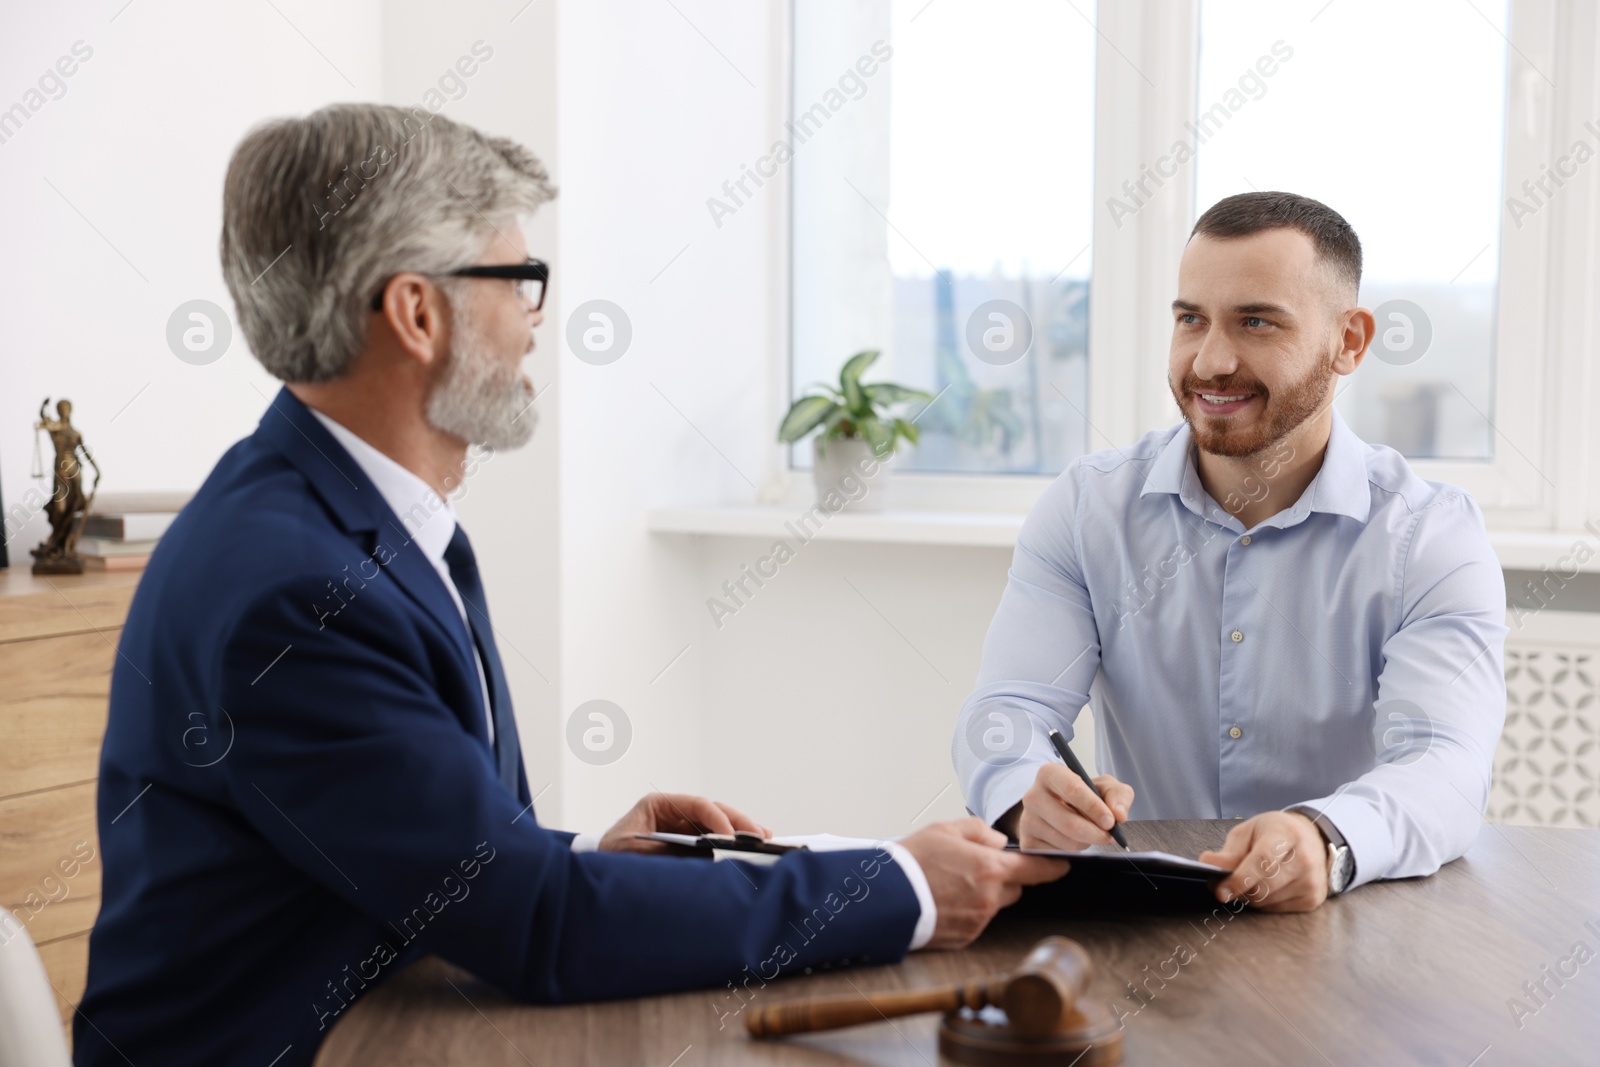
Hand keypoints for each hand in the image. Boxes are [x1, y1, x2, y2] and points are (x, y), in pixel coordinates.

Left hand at [598, 792, 770, 853]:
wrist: (594, 877)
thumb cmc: (608, 860)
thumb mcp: (634, 855)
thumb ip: (669, 853)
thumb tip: (703, 855)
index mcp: (657, 805)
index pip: (697, 805)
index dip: (717, 819)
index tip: (730, 838)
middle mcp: (673, 813)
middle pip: (713, 812)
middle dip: (737, 823)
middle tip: (759, 835)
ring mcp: (681, 828)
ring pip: (717, 824)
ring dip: (739, 832)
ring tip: (763, 838)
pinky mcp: (686, 845)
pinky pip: (713, 840)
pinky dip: (731, 844)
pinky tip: (749, 847)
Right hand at [898, 818, 1068, 949]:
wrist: (886, 896)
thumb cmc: (913, 860)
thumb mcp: (944, 830)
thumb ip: (979, 831)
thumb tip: (999, 841)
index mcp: (990, 869)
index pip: (1034, 870)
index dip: (1051, 867)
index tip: (1062, 865)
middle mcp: (990, 898)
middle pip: (1012, 889)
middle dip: (1001, 879)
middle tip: (972, 868)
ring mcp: (978, 921)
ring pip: (993, 905)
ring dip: (982, 895)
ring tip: (950, 885)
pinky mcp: (965, 937)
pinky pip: (976, 921)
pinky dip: (967, 911)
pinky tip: (944, 901)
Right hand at [1008, 765, 1133, 850]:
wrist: (1061, 810)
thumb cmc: (1084, 796)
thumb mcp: (1105, 788)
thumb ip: (1118, 795)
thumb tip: (1118, 815)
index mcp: (1050, 774)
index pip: (1072, 789)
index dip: (1094, 807)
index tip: (1110, 821)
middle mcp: (1032, 796)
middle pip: (1069, 822)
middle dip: (1095, 833)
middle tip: (1109, 836)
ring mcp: (1027, 821)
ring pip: (1066, 842)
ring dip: (1086, 843)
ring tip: (1088, 834)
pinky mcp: (1027, 843)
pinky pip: (1057, 856)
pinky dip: (1073, 854)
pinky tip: (1074, 843)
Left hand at [1197, 811, 1327, 912]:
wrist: (1311, 839)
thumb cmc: (1274, 833)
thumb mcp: (1248, 832)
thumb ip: (1228, 851)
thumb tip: (1207, 864)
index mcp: (1287, 834)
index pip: (1263, 861)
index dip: (1239, 879)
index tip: (1220, 892)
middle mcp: (1305, 859)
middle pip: (1263, 887)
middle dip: (1237, 890)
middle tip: (1223, 884)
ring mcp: (1312, 881)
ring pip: (1266, 902)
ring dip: (1248, 896)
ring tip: (1247, 880)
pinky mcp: (1313, 899)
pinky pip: (1276, 910)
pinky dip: (1263, 902)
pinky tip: (1265, 886)